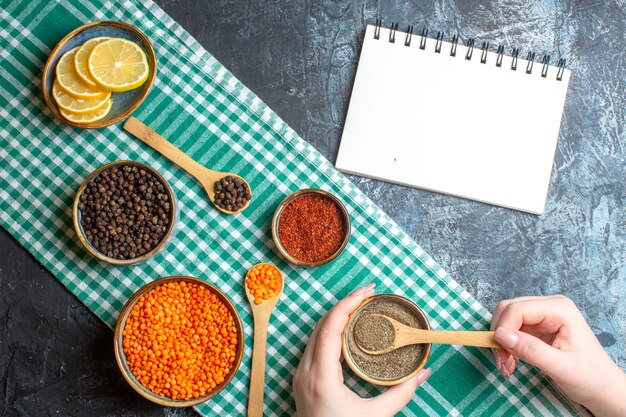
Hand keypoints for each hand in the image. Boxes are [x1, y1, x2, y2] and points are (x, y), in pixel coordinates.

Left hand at [293, 284, 430, 416]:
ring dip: (336, 316)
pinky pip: (314, 345)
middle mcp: (305, 372)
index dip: (348, 304)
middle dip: (344, 305)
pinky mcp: (302, 380)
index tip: (368, 292)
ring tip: (360, 306)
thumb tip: (423, 373)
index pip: (330, 327)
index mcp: (320, 377)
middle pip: (321, 325)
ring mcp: (300, 376)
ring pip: (315, 333)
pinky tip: (346, 329)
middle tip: (368, 295)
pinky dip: (330, 331)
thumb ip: (400, 394)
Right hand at [491, 295, 625, 416]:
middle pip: (508, 310)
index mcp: (559, 309)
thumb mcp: (560, 366)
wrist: (602, 390)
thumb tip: (500, 335)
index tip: (500, 355)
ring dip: (501, 343)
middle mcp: (549, 307)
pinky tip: (511, 364)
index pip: (517, 309)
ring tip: (506, 366)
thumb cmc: (589, 377)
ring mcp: (543, 316)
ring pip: (507, 320)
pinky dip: (507, 347)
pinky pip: (512, 331)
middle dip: (500, 336)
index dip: (503, 329)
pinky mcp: (538, 328)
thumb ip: (530, 349)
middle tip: (501, 362)